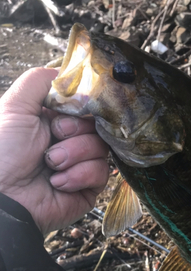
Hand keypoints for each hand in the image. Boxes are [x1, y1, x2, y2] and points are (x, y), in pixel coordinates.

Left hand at [0, 67, 108, 234]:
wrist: (1, 197)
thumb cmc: (1, 152)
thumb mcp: (14, 106)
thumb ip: (40, 80)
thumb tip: (68, 72)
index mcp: (52, 120)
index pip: (83, 104)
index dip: (80, 105)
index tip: (65, 110)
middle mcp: (68, 140)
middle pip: (97, 124)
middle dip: (75, 130)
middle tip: (54, 136)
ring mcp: (80, 164)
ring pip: (101, 147)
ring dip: (74, 154)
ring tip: (51, 164)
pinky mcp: (88, 187)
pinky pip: (101, 172)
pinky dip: (78, 175)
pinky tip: (57, 182)